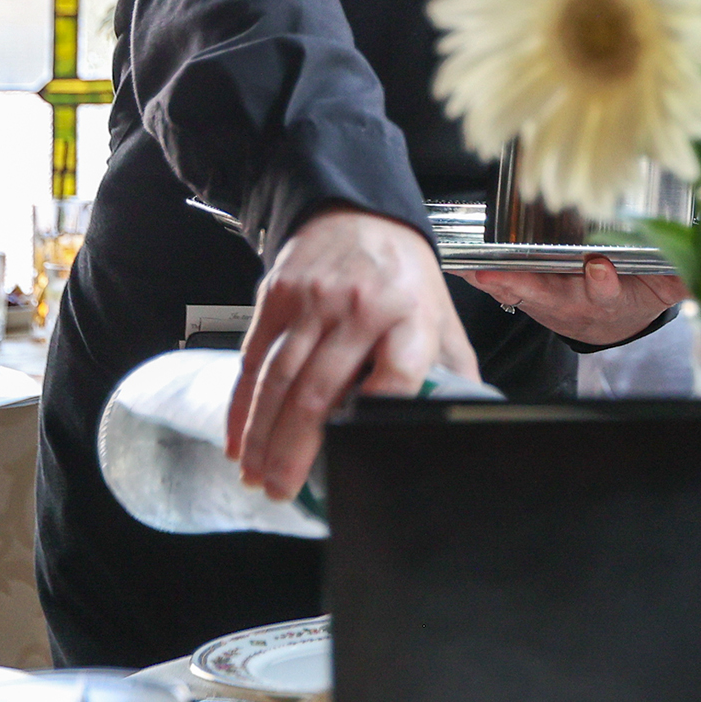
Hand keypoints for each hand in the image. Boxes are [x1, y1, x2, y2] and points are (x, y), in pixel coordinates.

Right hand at [228, 206, 475, 499]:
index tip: (355, 456)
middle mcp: (359, 308)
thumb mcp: (440, 317)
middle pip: (320, 391)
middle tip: (281, 490)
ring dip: (262, 436)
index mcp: (410, 317)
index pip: (395, 377)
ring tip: (256, 475)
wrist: (359, 212)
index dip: (374, 420)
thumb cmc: (403, 275)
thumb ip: (451, 371)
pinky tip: (239, 438)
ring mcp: (312, 301)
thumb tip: (462, 426)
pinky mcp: (277, 295)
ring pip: (279, 381)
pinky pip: (254, 359)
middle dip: (294, 451)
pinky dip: (242, 405)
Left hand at [461, 256, 688, 344]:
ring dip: (501, 284)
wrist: (621, 319)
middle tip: (502, 275)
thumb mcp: (667, 289)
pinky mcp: (537, 300)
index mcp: (615, 300)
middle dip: (529, 286)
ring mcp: (556, 305)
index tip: (599, 268)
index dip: (604, 283)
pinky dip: (490, 281)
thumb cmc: (641, 295)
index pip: (611, 293)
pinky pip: (511, 291)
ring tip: (475, 271)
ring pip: (527, 295)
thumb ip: (682, 278)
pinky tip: (468, 270)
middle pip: (556, 297)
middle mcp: (581, 306)